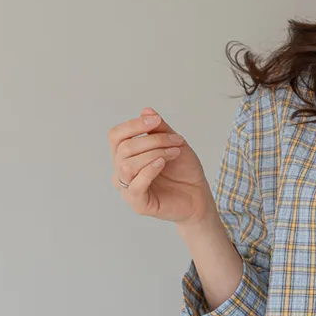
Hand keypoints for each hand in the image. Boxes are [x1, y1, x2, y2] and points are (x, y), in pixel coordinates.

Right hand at [108, 109, 212, 224]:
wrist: (199, 196)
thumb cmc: (184, 171)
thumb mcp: (174, 143)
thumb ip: (159, 129)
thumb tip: (146, 110)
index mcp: (126, 156)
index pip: (116, 136)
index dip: (133, 125)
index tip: (156, 120)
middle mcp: (122, 172)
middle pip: (124, 148)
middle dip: (152, 140)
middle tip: (176, 140)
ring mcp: (128, 189)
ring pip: (127, 165)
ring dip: (154, 153)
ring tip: (174, 153)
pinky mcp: (138, 204)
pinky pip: (135, 185)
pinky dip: (149, 170)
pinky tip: (162, 163)